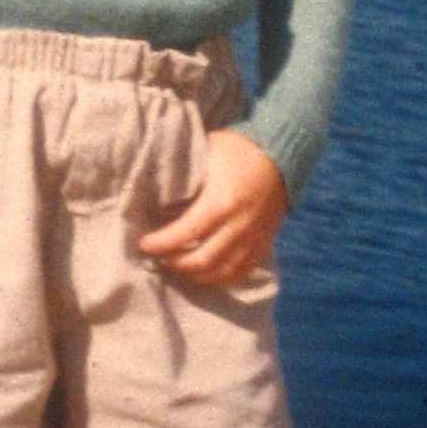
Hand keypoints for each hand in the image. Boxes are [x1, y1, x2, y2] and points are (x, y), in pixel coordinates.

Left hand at [136, 129, 287, 287]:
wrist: (283, 152)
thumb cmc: (238, 149)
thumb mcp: (208, 150)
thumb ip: (185, 170)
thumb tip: (154, 182)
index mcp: (222, 202)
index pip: (186, 233)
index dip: (162, 243)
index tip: (144, 244)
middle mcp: (239, 225)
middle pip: (202, 260)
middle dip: (175, 262)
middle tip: (160, 256)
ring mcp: (254, 238)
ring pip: (222, 272)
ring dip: (196, 275)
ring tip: (178, 265)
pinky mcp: (264, 243)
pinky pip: (242, 272)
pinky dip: (221, 278)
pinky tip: (205, 274)